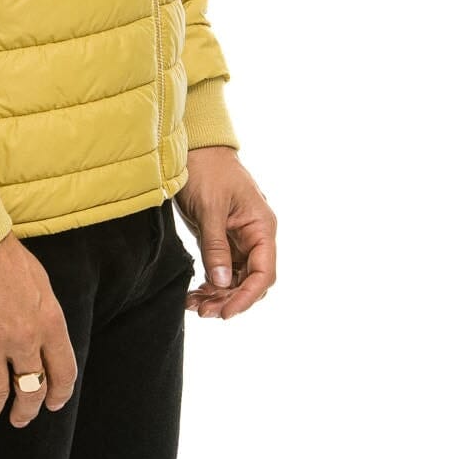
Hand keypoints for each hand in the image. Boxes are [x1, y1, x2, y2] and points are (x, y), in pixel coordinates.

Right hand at [0, 230, 77, 428]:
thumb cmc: (2, 254)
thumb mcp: (39, 282)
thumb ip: (42, 315)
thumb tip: (41, 340)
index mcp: (48, 321)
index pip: (63, 372)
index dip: (59, 394)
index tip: (52, 403)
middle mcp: (23, 339)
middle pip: (30, 391)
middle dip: (26, 411)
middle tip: (19, 417)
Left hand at [174, 146, 276, 319]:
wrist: (194, 146)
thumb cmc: (207, 169)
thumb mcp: (210, 207)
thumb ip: (216, 246)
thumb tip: (223, 283)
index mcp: (261, 227)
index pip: (264, 273)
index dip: (247, 296)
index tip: (225, 312)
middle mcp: (255, 236)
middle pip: (250, 281)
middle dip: (229, 299)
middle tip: (203, 311)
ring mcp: (238, 238)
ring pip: (235, 279)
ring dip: (218, 295)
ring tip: (194, 305)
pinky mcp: (222, 239)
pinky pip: (222, 269)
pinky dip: (211, 283)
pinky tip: (195, 293)